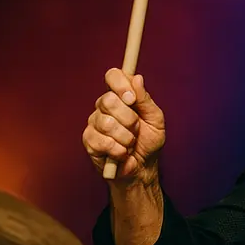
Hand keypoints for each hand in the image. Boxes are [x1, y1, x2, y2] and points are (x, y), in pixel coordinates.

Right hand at [82, 68, 165, 185]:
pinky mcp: (89, 140)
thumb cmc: (149, 142)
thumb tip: (137, 78)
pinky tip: (121, 153)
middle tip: (136, 129)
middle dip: (129, 119)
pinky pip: (102, 141)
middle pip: (108, 100)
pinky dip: (118, 150)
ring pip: (106, 123)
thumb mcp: (155, 120)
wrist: (143, 168)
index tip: (131, 99)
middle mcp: (105, 106)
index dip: (120, 84)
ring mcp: (95, 122)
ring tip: (130, 143)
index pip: (113, 76)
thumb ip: (145, 100)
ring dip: (126, 137)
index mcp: (121, 96)